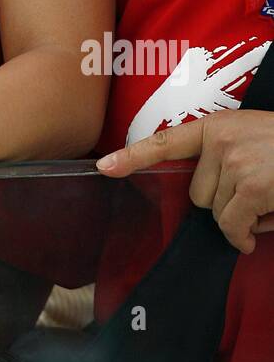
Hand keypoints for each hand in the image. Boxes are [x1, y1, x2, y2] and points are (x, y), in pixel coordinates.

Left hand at [96, 111, 273, 252]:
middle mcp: (221, 140)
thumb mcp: (256, 141)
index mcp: (218, 126)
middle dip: (223, 202)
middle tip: (257, 193)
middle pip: (197, 194)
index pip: (166, 141)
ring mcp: (234, 162)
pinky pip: (233, 226)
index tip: (103, 167)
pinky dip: (246, 235)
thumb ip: (227, 161)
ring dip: (242, 217)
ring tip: (271, 198)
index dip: (132, 156)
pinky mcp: (249, 187)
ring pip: (216, 212)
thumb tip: (214, 206)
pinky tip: (263, 225)